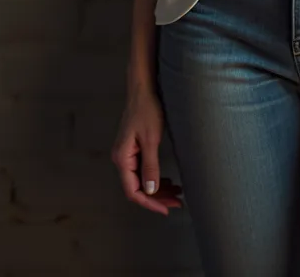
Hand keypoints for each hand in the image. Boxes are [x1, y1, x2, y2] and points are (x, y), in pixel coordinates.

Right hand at [111, 85, 184, 213]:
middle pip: (137, 188)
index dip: (150, 203)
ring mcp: (127, 155)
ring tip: (177, 193)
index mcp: (122, 158)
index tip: (166, 209)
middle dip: (158, 198)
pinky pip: (143, 171)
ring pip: (141, 181)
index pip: (133, 191)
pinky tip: (168, 181)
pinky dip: (155, 178)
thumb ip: (150, 166)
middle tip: (177, 203)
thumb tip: (151, 190)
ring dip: (158, 189)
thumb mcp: (151, 139)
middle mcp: (122, 159)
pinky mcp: (134, 150)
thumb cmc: (147, 110)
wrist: (143, 90)